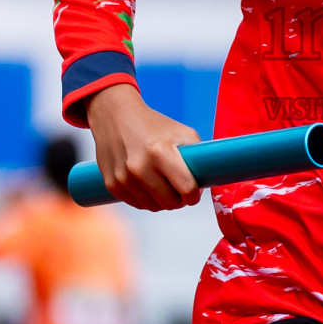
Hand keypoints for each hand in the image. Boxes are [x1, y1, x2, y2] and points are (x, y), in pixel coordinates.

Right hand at [86, 84, 201, 210]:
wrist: (115, 116)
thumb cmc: (154, 125)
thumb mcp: (182, 132)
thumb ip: (198, 155)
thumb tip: (210, 178)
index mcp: (160, 151)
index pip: (186, 188)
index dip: (194, 195)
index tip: (194, 193)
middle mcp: (140, 167)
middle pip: (170, 203)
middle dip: (179, 200)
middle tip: (180, 190)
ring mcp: (124, 178)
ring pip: (154, 207)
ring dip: (162, 201)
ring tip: (164, 185)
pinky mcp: (112, 184)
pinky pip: (137, 204)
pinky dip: (146, 200)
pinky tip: (149, 186)